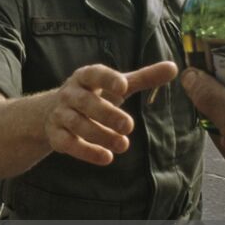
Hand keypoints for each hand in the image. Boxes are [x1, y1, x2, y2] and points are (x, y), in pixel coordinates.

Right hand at [45, 61, 177, 165]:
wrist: (51, 112)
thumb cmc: (94, 95)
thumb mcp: (116, 86)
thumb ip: (144, 78)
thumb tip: (174, 67)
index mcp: (85, 77)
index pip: (95, 74)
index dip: (108, 79)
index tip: (123, 87)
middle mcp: (70, 94)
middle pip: (86, 102)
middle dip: (107, 114)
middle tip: (129, 126)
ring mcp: (60, 114)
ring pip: (78, 125)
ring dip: (101, 135)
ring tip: (123, 145)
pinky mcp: (56, 135)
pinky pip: (68, 143)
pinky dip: (86, 152)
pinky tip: (106, 158)